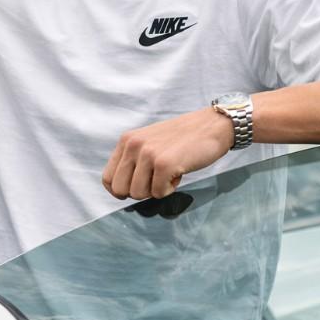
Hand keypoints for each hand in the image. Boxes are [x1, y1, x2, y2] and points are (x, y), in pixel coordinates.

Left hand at [101, 108, 234, 199]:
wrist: (212, 126)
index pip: (107, 178)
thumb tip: (121, 190)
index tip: (135, 190)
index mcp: (126, 140)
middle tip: (156, 181)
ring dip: (155, 190)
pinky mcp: (164, 164)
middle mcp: (133, 145)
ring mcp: (148, 154)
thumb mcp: (149, 142)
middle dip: (139, 192)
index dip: (120, 191)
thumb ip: (133, 159)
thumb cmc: (182, 139)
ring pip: (138, 194)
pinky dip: (169, 189)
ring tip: (169, 173)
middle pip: (120, 190)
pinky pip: (158, 193)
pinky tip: (178, 173)